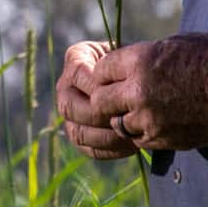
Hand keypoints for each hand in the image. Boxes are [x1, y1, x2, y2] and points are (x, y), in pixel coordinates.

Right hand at [54, 40, 135, 160]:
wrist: (141, 80)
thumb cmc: (137, 63)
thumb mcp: (130, 55)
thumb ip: (121, 63)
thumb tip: (119, 84)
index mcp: (75, 59)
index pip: (78, 73)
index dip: (98, 85)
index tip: (122, 90)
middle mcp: (66, 87)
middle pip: (70, 107)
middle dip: (99, 114)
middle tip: (125, 115)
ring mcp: (70, 115)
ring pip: (78, 133)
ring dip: (106, 136)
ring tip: (131, 134)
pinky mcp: (81, 135)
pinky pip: (90, 149)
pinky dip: (111, 150)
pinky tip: (131, 145)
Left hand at [82, 34, 207, 153]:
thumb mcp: (174, 45)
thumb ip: (143, 58)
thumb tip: (125, 66)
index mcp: (140, 60)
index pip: (100, 70)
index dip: (105, 73)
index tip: (113, 76)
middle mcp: (139, 90)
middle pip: (100, 100)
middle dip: (107, 98)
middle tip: (118, 97)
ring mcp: (150, 117)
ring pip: (116, 123)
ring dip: (123, 117)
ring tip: (138, 111)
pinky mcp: (163, 138)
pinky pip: (138, 139)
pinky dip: (141, 132)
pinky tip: (153, 123)